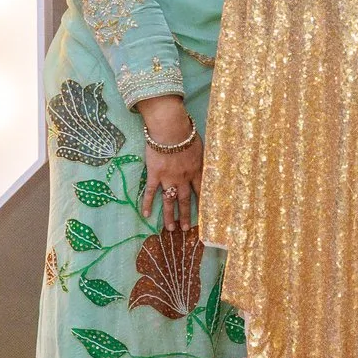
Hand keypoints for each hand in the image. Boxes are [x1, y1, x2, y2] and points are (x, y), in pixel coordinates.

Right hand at [138, 96, 202, 233]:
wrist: (170, 129)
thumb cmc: (186, 133)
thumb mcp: (201, 146)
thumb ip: (203, 157)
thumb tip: (211, 163)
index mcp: (196, 170)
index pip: (201, 191)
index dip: (202, 204)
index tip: (204, 216)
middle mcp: (183, 178)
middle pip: (185, 200)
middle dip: (185, 215)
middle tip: (185, 229)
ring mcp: (168, 178)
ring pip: (169, 200)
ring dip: (169, 215)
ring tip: (170, 228)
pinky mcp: (155, 174)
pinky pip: (151, 191)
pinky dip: (148, 203)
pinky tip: (146, 214)